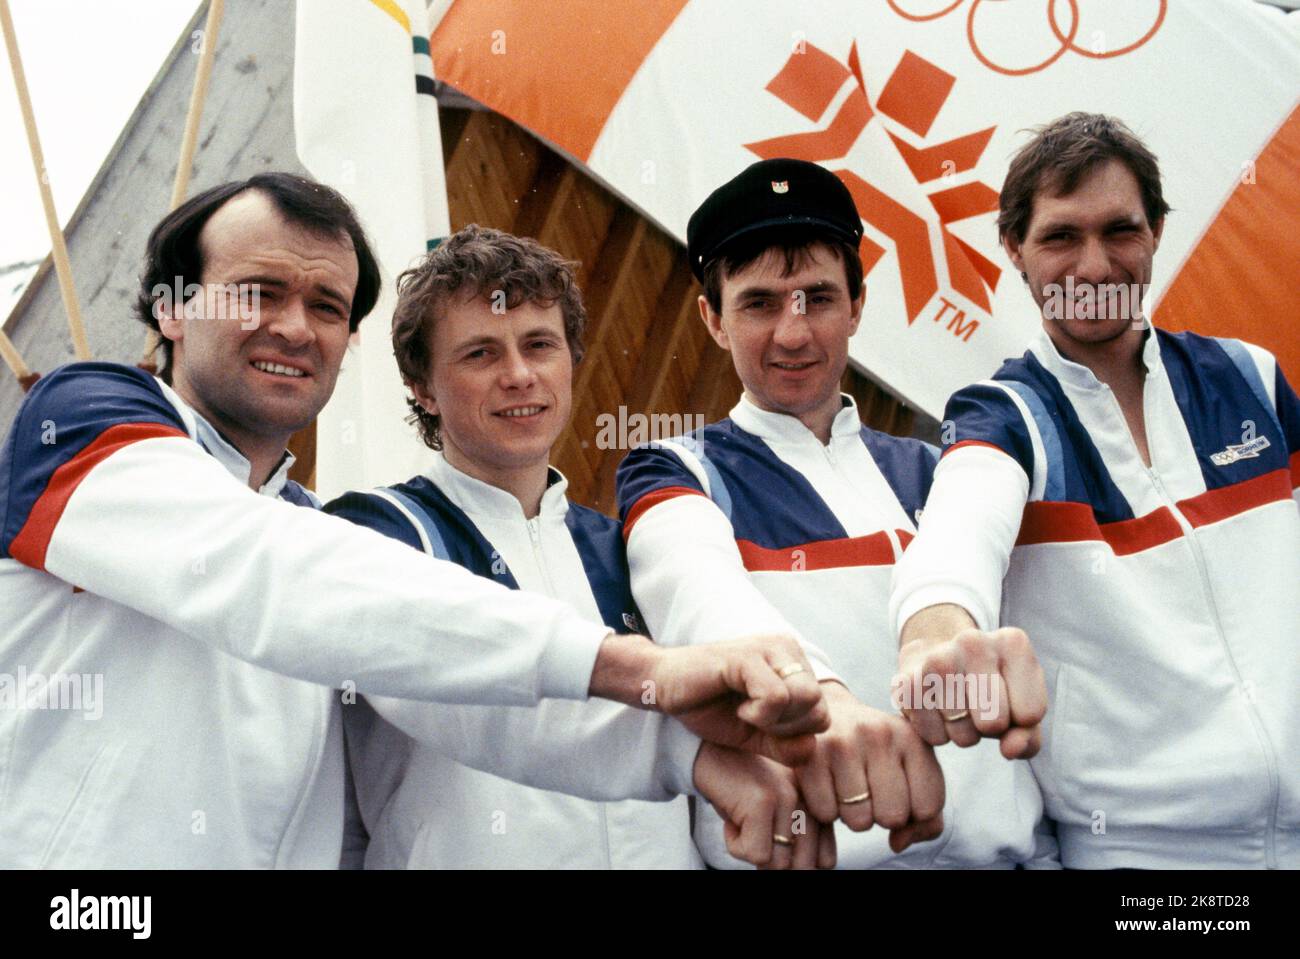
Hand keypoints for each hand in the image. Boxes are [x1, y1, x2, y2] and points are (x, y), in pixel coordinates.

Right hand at [589, 633, 830, 764]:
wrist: (665, 687)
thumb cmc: (709, 707)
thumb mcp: (754, 735)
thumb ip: (784, 745)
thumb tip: (810, 750)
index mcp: (793, 665)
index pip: (823, 712)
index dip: (796, 733)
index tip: (764, 730)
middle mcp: (786, 649)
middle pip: (819, 706)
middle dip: (788, 728)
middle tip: (756, 723)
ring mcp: (769, 649)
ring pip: (806, 698)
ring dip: (775, 720)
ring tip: (747, 713)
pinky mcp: (748, 656)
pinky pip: (777, 696)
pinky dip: (759, 714)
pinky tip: (739, 708)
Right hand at [693, 741, 836, 869]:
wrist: (711, 754)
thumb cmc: (742, 791)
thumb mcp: (778, 816)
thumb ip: (797, 840)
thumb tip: (795, 871)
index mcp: (820, 803)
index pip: (825, 860)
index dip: (793, 859)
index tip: (770, 835)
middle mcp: (811, 799)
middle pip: (802, 866)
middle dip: (772, 858)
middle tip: (752, 829)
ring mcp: (789, 799)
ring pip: (779, 864)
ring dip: (751, 850)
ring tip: (742, 819)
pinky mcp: (764, 801)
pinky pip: (755, 854)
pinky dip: (735, 844)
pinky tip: (732, 816)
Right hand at [795, 682, 944, 853]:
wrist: (825, 716)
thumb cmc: (873, 754)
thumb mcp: (909, 774)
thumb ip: (925, 818)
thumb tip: (897, 843)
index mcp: (912, 737)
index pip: (927, 808)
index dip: (912, 813)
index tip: (898, 792)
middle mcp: (880, 734)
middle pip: (893, 816)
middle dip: (881, 816)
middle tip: (868, 791)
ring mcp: (843, 742)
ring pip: (859, 820)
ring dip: (852, 815)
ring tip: (846, 786)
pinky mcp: (810, 755)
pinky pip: (826, 814)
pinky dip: (826, 809)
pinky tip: (826, 785)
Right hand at [896, 620, 1046, 759]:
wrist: (938, 656)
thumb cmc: (991, 688)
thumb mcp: (1022, 708)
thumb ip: (1028, 737)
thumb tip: (1009, 750)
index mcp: (1012, 643)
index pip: (1030, 712)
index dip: (1020, 721)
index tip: (1008, 702)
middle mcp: (973, 641)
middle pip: (994, 722)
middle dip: (990, 729)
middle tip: (981, 709)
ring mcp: (936, 658)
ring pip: (962, 733)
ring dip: (963, 734)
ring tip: (959, 710)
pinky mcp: (905, 681)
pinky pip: (933, 735)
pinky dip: (938, 735)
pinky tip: (937, 712)